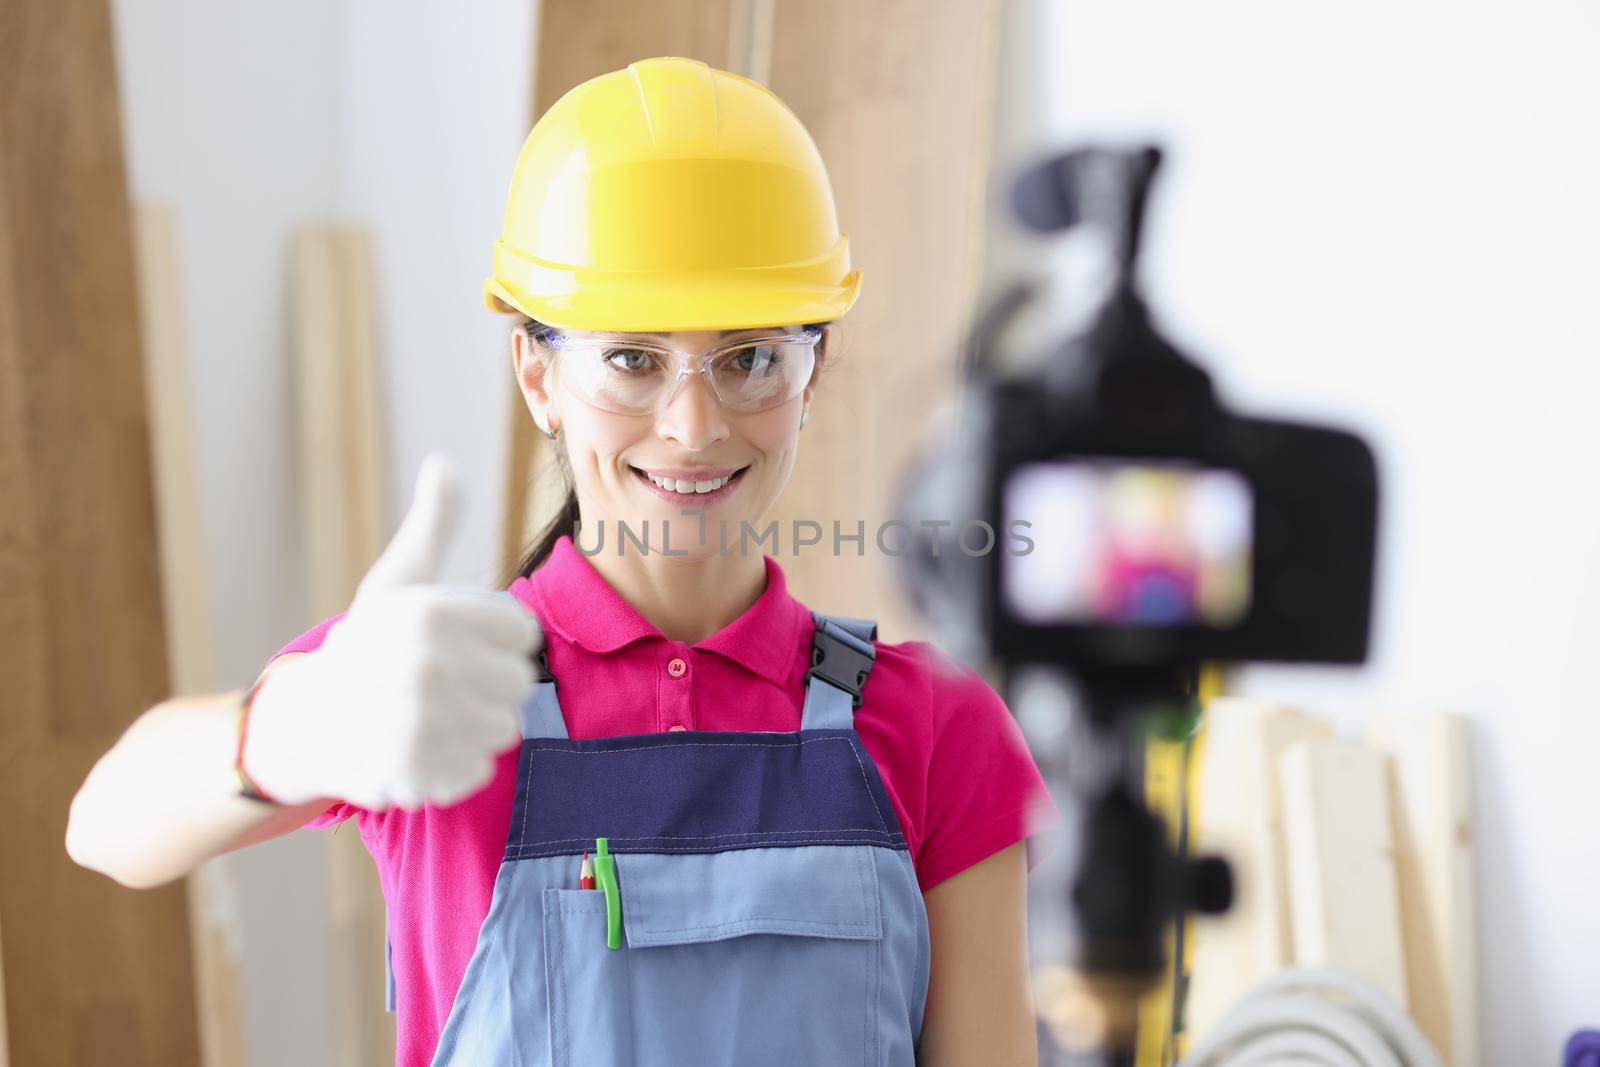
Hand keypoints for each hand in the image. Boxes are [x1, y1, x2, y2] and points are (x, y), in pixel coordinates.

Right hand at [243, 453, 543, 809]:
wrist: (303, 724)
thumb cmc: (365, 646)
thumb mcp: (397, 581)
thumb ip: (432, 525)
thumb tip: (444, 463)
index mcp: (431, 613)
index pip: (524, 632)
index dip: (494, 640)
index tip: (456, 644)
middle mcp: (428, 666)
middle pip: (520, 683)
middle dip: (486, 684)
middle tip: (439, 685)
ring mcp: (422, 726)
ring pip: (506, 730)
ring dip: (474, 727)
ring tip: (427, 716)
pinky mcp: (419, 776)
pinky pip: (480, 771)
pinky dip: (454, 766)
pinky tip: (418, 750)